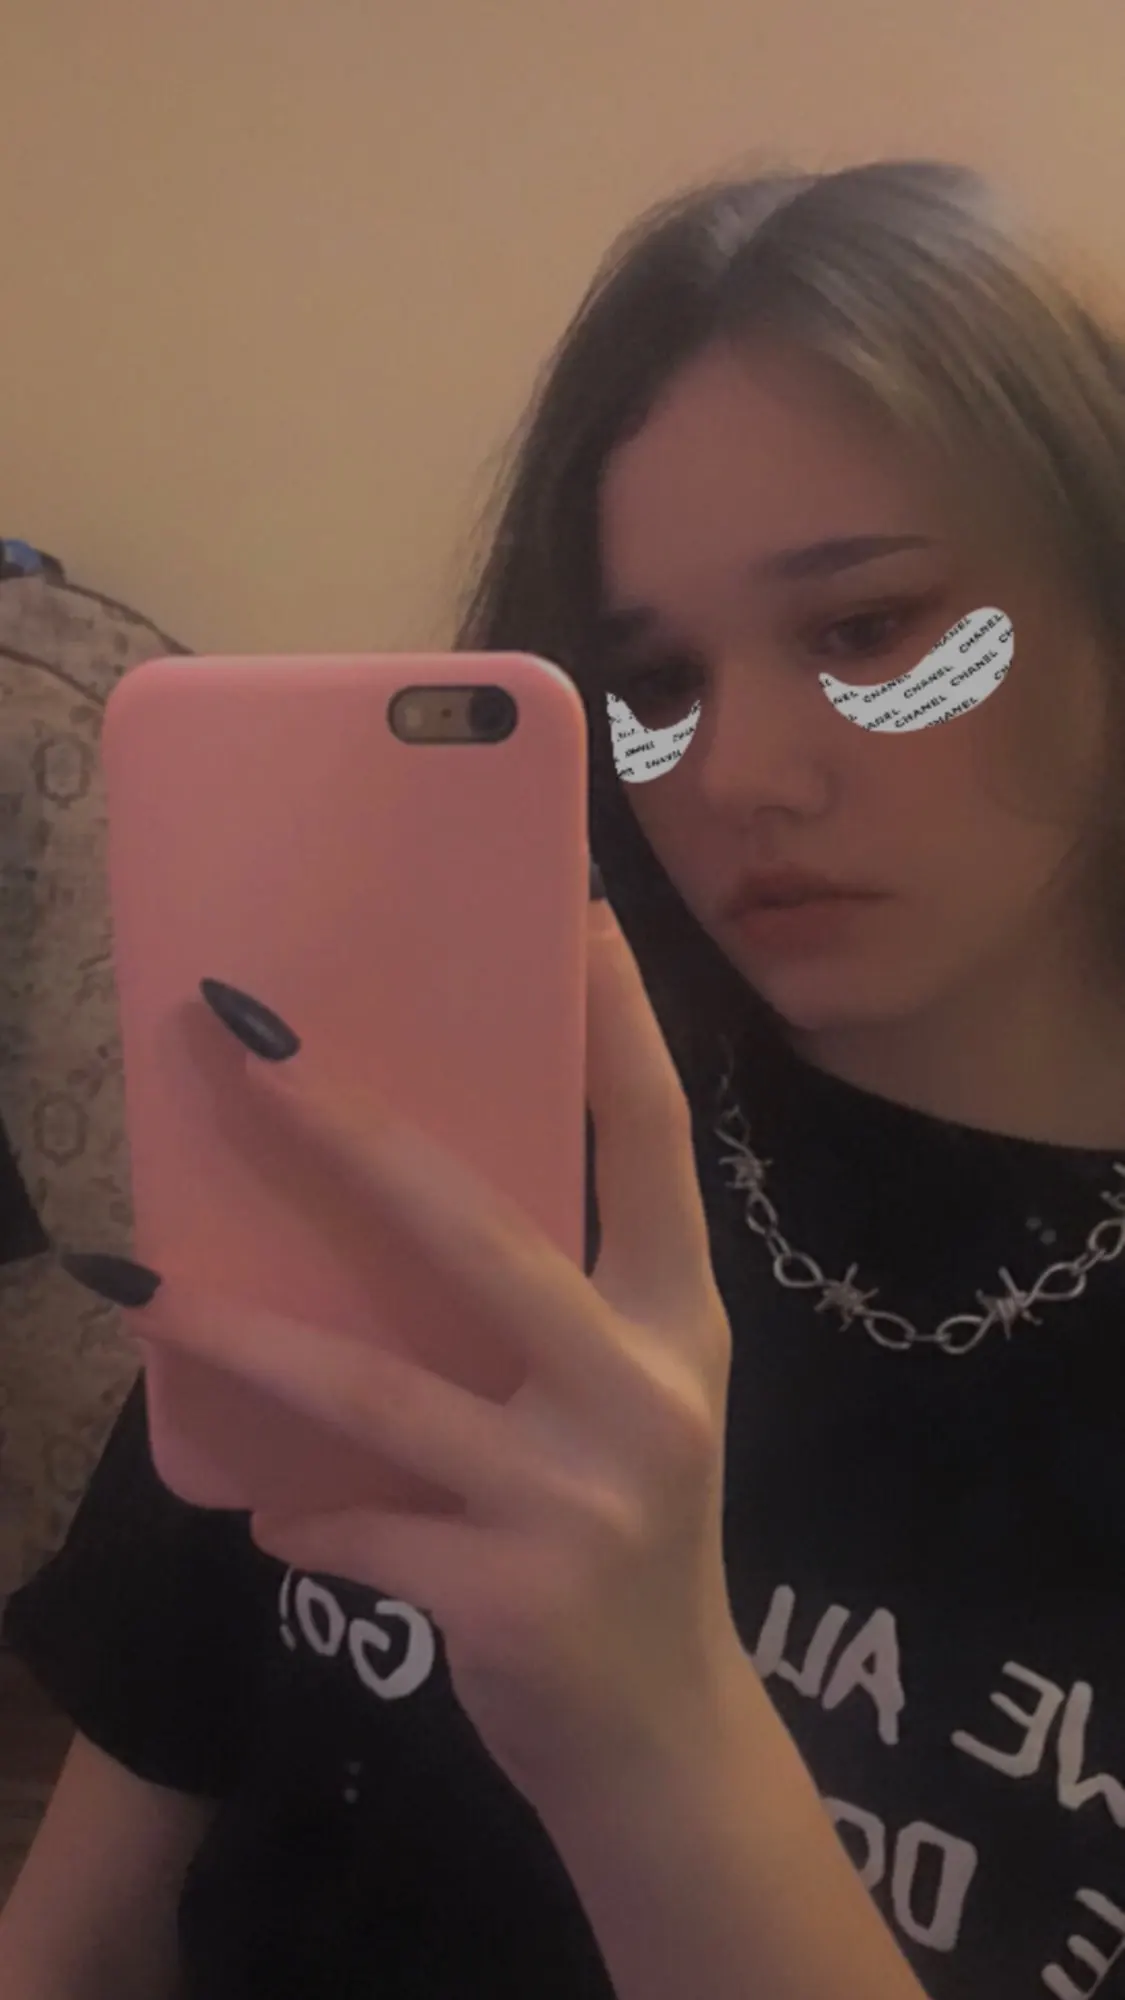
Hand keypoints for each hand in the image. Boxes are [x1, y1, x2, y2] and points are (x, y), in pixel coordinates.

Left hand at [73, 898, 740, 1806]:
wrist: (665, 1744)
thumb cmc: (631, 1537)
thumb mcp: (629, 1402)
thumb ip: (552, 1310)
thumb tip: (396, 1198)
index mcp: (682, 1319)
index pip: (655, 1141)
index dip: (618, 1027)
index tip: (574, 916)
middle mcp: (644, 1389)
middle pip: (483, 1234)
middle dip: (356, 1136)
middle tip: (251, 1050)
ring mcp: (579, 1496)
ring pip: (378, 1391)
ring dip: (245, 1337)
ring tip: (144, 1284)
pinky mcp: (509, 1594)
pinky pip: (358, 1530)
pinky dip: (302, 1519)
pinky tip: (266, 1515)